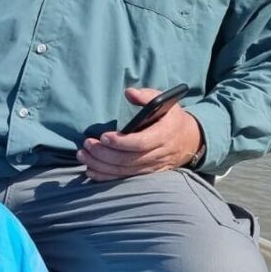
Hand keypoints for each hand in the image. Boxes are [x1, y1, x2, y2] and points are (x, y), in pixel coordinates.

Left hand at [78, 87, 203, 181]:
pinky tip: (90, 170)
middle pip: (128, 159)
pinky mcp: (144, 174)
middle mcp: (159, 154)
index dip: (121, 142)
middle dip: (104, 154)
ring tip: (83, 155)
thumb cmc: (170, 118)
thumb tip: (128, 92)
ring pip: (123, 171)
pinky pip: (123, 179)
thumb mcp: (165, 102)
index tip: (102, 137)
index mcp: (165, 134)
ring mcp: (152, 167)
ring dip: (100, 165)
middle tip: (87, 145)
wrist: (187, 140)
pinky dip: (105, 176)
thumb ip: (146, 96)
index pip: (141, 143)